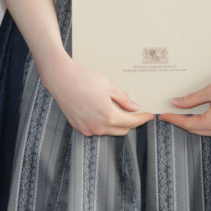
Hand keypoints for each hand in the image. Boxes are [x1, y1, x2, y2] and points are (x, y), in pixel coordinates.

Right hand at [40, 58, 154, 137]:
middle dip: (130, 122)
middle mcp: (98, 127)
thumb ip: (123, 99)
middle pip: (122, 130)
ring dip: (116, 123)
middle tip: (134, 111)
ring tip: (116, 108)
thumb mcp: (109, 86)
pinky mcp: (79, 127)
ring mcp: (88, 129)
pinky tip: (101, 110)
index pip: (132, 122)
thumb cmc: (85, 80)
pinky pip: (96, 129)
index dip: (142, 119)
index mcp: (109, 116)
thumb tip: (134, 107)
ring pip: (109, 130)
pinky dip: (103, 123)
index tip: (149, 115)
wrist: (61, 79)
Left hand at [162, 64, 210, 138]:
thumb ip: (191, 99)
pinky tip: (199, 115)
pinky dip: (205, 124)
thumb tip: (176, 103)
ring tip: (182, 114)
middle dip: (182, 122)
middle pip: (195, 129)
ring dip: (193, 123)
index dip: (174, 119)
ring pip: (205, 130)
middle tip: (170, 113)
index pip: (187, 124)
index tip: (163, 115)